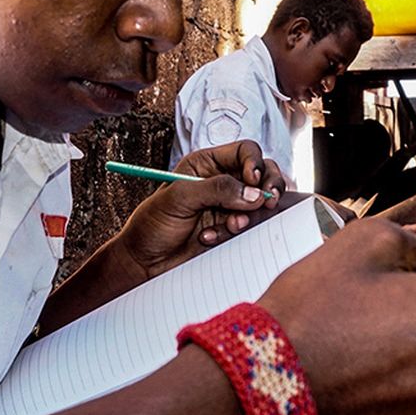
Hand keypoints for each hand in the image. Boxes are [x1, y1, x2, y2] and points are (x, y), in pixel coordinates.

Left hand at [114, 141, 286, 279]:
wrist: (146, 262)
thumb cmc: (152, 225)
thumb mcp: (179, 198)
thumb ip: (216, 189)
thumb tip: (252, 193)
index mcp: (207, 164)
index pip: (245, 151)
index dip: (254, 162)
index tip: (252, 179)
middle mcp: (223, 182)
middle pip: (264, 173)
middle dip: (270, 186)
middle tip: (267, 201)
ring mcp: (231, 207)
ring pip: (264, 202)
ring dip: (252, 215)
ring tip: (230, 226)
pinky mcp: (234, 231)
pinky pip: (254, 228)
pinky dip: (240, 234)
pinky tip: (210, 238)